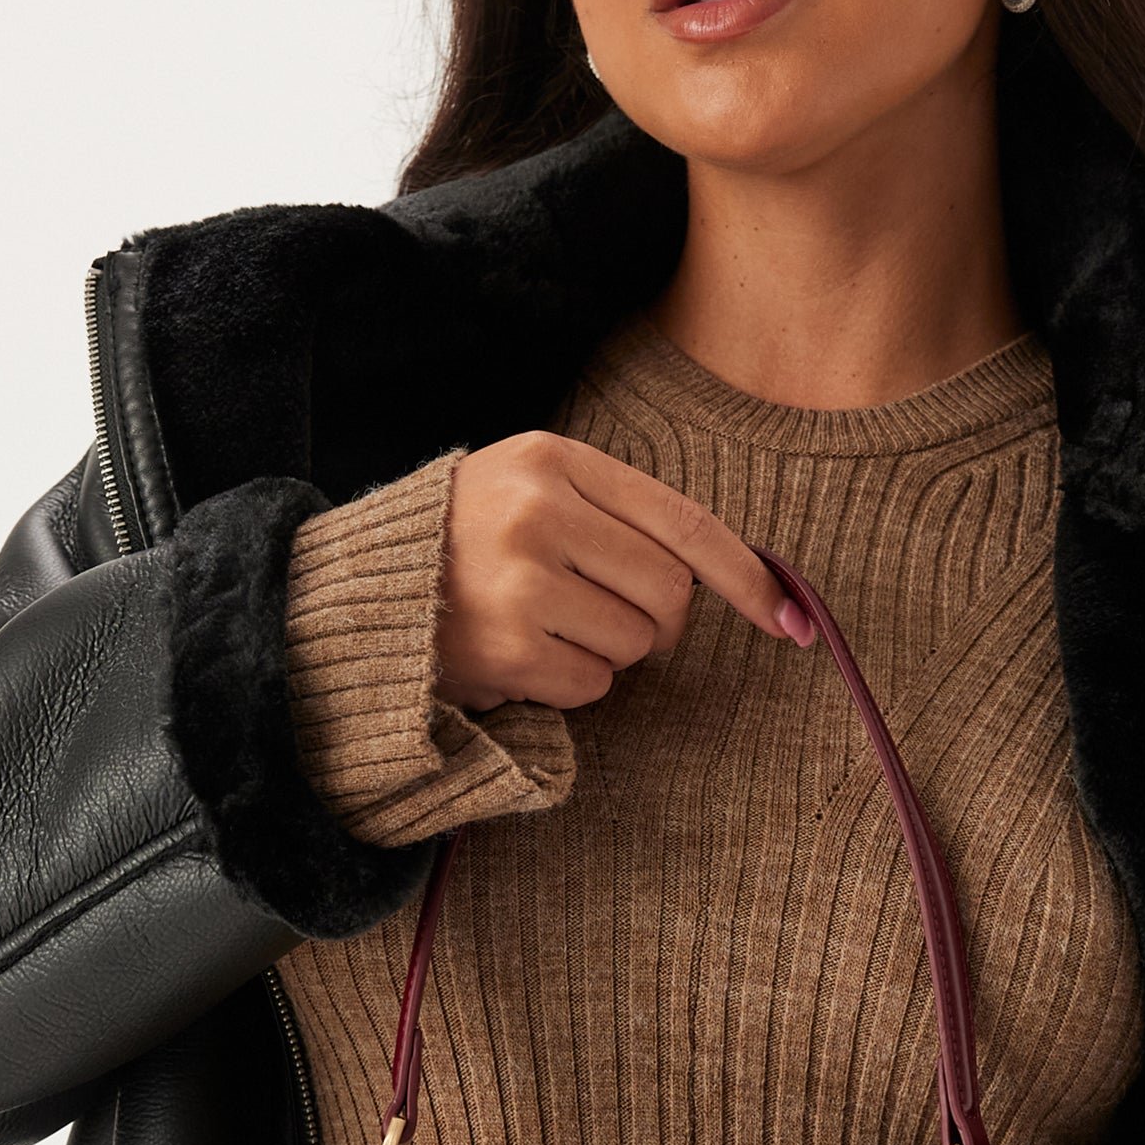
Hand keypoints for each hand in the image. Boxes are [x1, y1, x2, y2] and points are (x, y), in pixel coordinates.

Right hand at [433, 431, 811, 714]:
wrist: (355, 594)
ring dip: (607, 652)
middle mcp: (540, 512)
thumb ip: (615, 516)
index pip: (682, 519)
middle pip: (669, 592)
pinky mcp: (511, 647)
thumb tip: (736, 574)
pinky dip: (571, 684)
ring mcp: (523, 580)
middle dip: (656, 623)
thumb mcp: (530, 492)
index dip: (745, 574)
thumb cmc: (460, 545)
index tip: (789, 615)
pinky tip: (522, 659)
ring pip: (635, 642)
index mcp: (553, 460)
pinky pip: (593, 683)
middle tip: (606, 620)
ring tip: (543, 629)